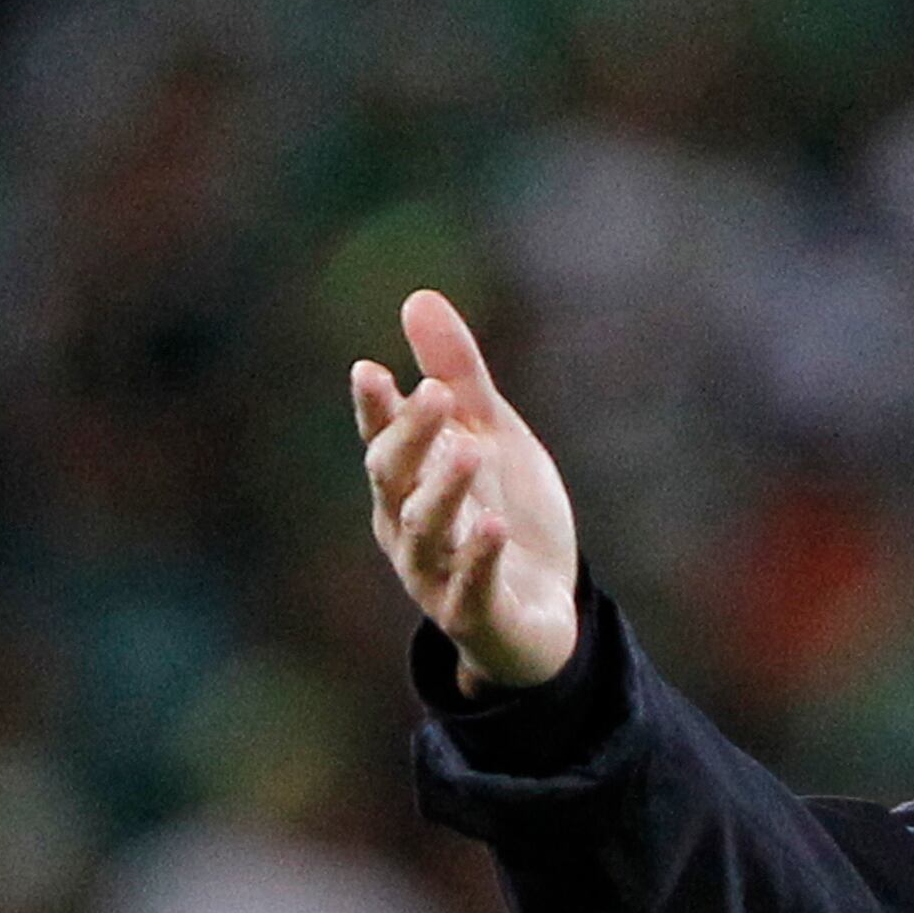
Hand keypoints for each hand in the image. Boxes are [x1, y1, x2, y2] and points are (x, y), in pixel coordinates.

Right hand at [351, 289, 581, 691]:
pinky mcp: (475, 615)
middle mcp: (405, 526)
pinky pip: (470, 587)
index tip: (370, 370)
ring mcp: (435, 574)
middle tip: (434, 394)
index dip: (375, 409)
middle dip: (411, 437)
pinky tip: (493, 524)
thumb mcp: (492, 437)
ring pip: (426, 529)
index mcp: (406, 481)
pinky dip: (478, 557)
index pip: (381, 437)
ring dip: (444, 490)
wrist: (543, 615)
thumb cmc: (506, 514)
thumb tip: (418, 297)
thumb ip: (459, 377)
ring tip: (469, 451)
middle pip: (395, 477)